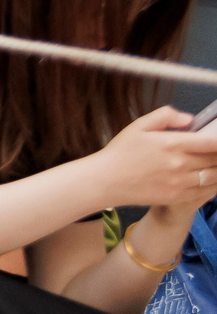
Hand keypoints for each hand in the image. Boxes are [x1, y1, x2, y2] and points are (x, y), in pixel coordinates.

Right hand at [89, 107, 216, 210]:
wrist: (107, 180)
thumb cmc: (121, 152)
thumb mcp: (138, 126)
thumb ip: (165, 116)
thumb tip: (189, 119)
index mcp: (171, 143)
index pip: (210, 143)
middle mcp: (179, 164)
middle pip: (215, 160)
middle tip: (215, 153)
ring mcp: (180, 182)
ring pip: (214, 177)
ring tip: (214, 165)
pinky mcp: (177, 196)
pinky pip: (205, 192)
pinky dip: (213, 186)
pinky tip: (210, 180)